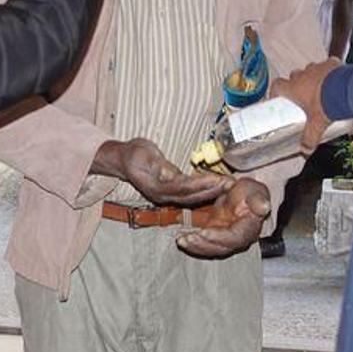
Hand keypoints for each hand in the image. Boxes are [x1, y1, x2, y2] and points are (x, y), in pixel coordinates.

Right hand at [92, 138, 232, 206]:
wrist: (123, 160)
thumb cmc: (132, 154)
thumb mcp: (141, 154)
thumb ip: (156, 165)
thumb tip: (169, 175)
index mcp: (156, 187)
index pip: (182, 187)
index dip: (200, 184)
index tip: (217, 178)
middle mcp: (163, 196)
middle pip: (191, 196)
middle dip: (212, 190)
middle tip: (230, 183)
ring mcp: (167, 196)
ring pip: (193, 197)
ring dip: (211, 192)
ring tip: (228, 185)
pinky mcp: (171, 192)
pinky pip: (191, 194)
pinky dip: (205, 190)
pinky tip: (217, 184)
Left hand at [177, 179, 271, 258]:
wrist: (243, 196)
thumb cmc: (250, 192)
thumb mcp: (255, 191)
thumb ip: (258, 200)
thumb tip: (264, 207)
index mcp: (250, 228)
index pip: (235, 237)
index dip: (220, 237)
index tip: (203, 232)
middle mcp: (239, 239)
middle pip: (222, 248)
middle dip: (203, 245)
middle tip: (187, 239)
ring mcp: (226, 241)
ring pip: (211, 250)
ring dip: (196, 247)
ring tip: (182, 240)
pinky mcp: (215, 238)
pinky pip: (204, 246)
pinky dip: (192, 245)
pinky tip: (181, 240)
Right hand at [273, 59, 341, 153]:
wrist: (345, 91)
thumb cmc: (326, 105)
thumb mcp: (316, 125)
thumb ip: (309, 138)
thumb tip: (305, 150)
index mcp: (294, 88)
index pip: (277, 85)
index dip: (276, 90)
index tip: (279, 96)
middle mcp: (303, 75)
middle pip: (294, 76)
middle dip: (297, 83)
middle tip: (303, 95)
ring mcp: (317, 67)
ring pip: (310, 69)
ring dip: (313, 76)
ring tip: (321, 87)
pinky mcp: (331, 63)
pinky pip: (328, 63)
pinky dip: (330, 69)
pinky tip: (334, 77)